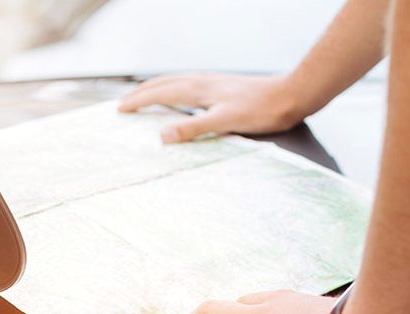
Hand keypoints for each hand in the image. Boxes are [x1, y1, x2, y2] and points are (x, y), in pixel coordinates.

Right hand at [118, 73, 303, 143]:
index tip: (120, 109)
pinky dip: (174, 90)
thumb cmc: (260, 110)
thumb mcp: (224, 122)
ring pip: (175, 82)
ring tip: (144, 96)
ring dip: (156, 88)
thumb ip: (192, 128)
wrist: (288, 97)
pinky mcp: (222, 87)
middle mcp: (202, 82)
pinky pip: (188, 86)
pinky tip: (180, 97)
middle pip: (164, 83)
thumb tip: (161, 135)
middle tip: (124, 103)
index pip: (159, 93)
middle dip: (142, 93)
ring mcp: (212, 83)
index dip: (138, 101)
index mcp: (198, 89)